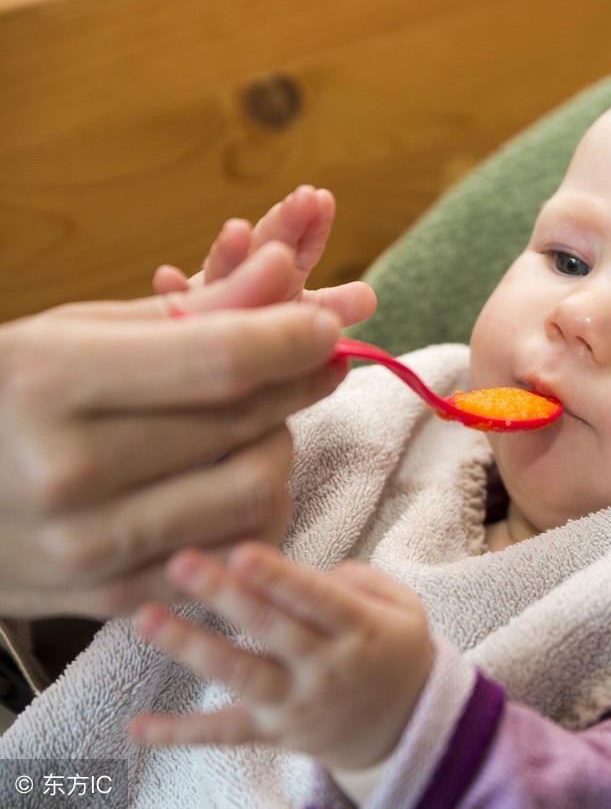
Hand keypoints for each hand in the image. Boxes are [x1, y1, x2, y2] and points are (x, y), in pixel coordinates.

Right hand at [0, 244, 348, 617]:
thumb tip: (284, 268)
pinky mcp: (109, 596)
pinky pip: (235, 551)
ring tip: (257, 423)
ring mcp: (86, 545)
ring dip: (279, 448)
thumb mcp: (77, 331)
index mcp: (45, 382)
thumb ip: (190, 309)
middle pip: (245, 424)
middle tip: (306, 361)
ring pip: (256, 492)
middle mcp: (65, 470)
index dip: (293, 337)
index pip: (219, 361)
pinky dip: (256, 510)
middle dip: (294, 383)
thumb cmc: (4, 396)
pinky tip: (233, 478)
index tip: (325, 326)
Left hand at [129, 543, 434, 771]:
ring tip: (147, 619)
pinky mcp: (272, 732)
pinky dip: (179, 733)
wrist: (405, 725)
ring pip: (240, 674)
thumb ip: (363, 581)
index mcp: (361, 630)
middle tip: (182, 563)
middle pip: (270, 629)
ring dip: (191, 646)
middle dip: (225, 595)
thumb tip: (309, 572)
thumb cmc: (395, 649)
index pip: (318, 600)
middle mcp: (326, 668)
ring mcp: (295, 703)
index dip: (280, 578)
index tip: (243, 551)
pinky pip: (223, 734)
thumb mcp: (405, 607)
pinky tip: (136, 726)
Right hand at [153, 185, 375, 326]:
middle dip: (284, 223)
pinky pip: (175, 309)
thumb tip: (370, 297)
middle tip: (305, 199)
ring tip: (238, 231)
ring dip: (230, 251)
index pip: (299, 245)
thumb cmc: (261, 334)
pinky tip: (166, 277)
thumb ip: (331, 307)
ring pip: (223, 274)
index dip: (311, 225)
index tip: (323, 199)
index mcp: (278, 275)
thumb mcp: (301, 321)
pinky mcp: (176, 318)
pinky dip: (172, 293)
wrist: (208, 364)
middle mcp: (244, 277)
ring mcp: (209, 295)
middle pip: (265, 247)